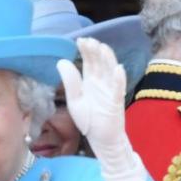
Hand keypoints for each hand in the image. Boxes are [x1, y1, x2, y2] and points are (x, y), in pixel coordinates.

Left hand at [56, 38, 145, 180]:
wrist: (102, 140)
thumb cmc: (90, 120)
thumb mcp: (75, 100)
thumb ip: (70, 82)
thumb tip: (61, 61)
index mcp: (91, 82)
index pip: (89, 62)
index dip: (86, 51)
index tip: (81, 40)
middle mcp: (102, 84)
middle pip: (100, 64)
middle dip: (95, 52)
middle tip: (90, 40)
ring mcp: (111, 92)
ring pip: (111, 72)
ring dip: (108, 60)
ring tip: (102, 48)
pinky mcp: (116, 103)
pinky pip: (118, 89)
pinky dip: (119, 79)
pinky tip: (117, 69)